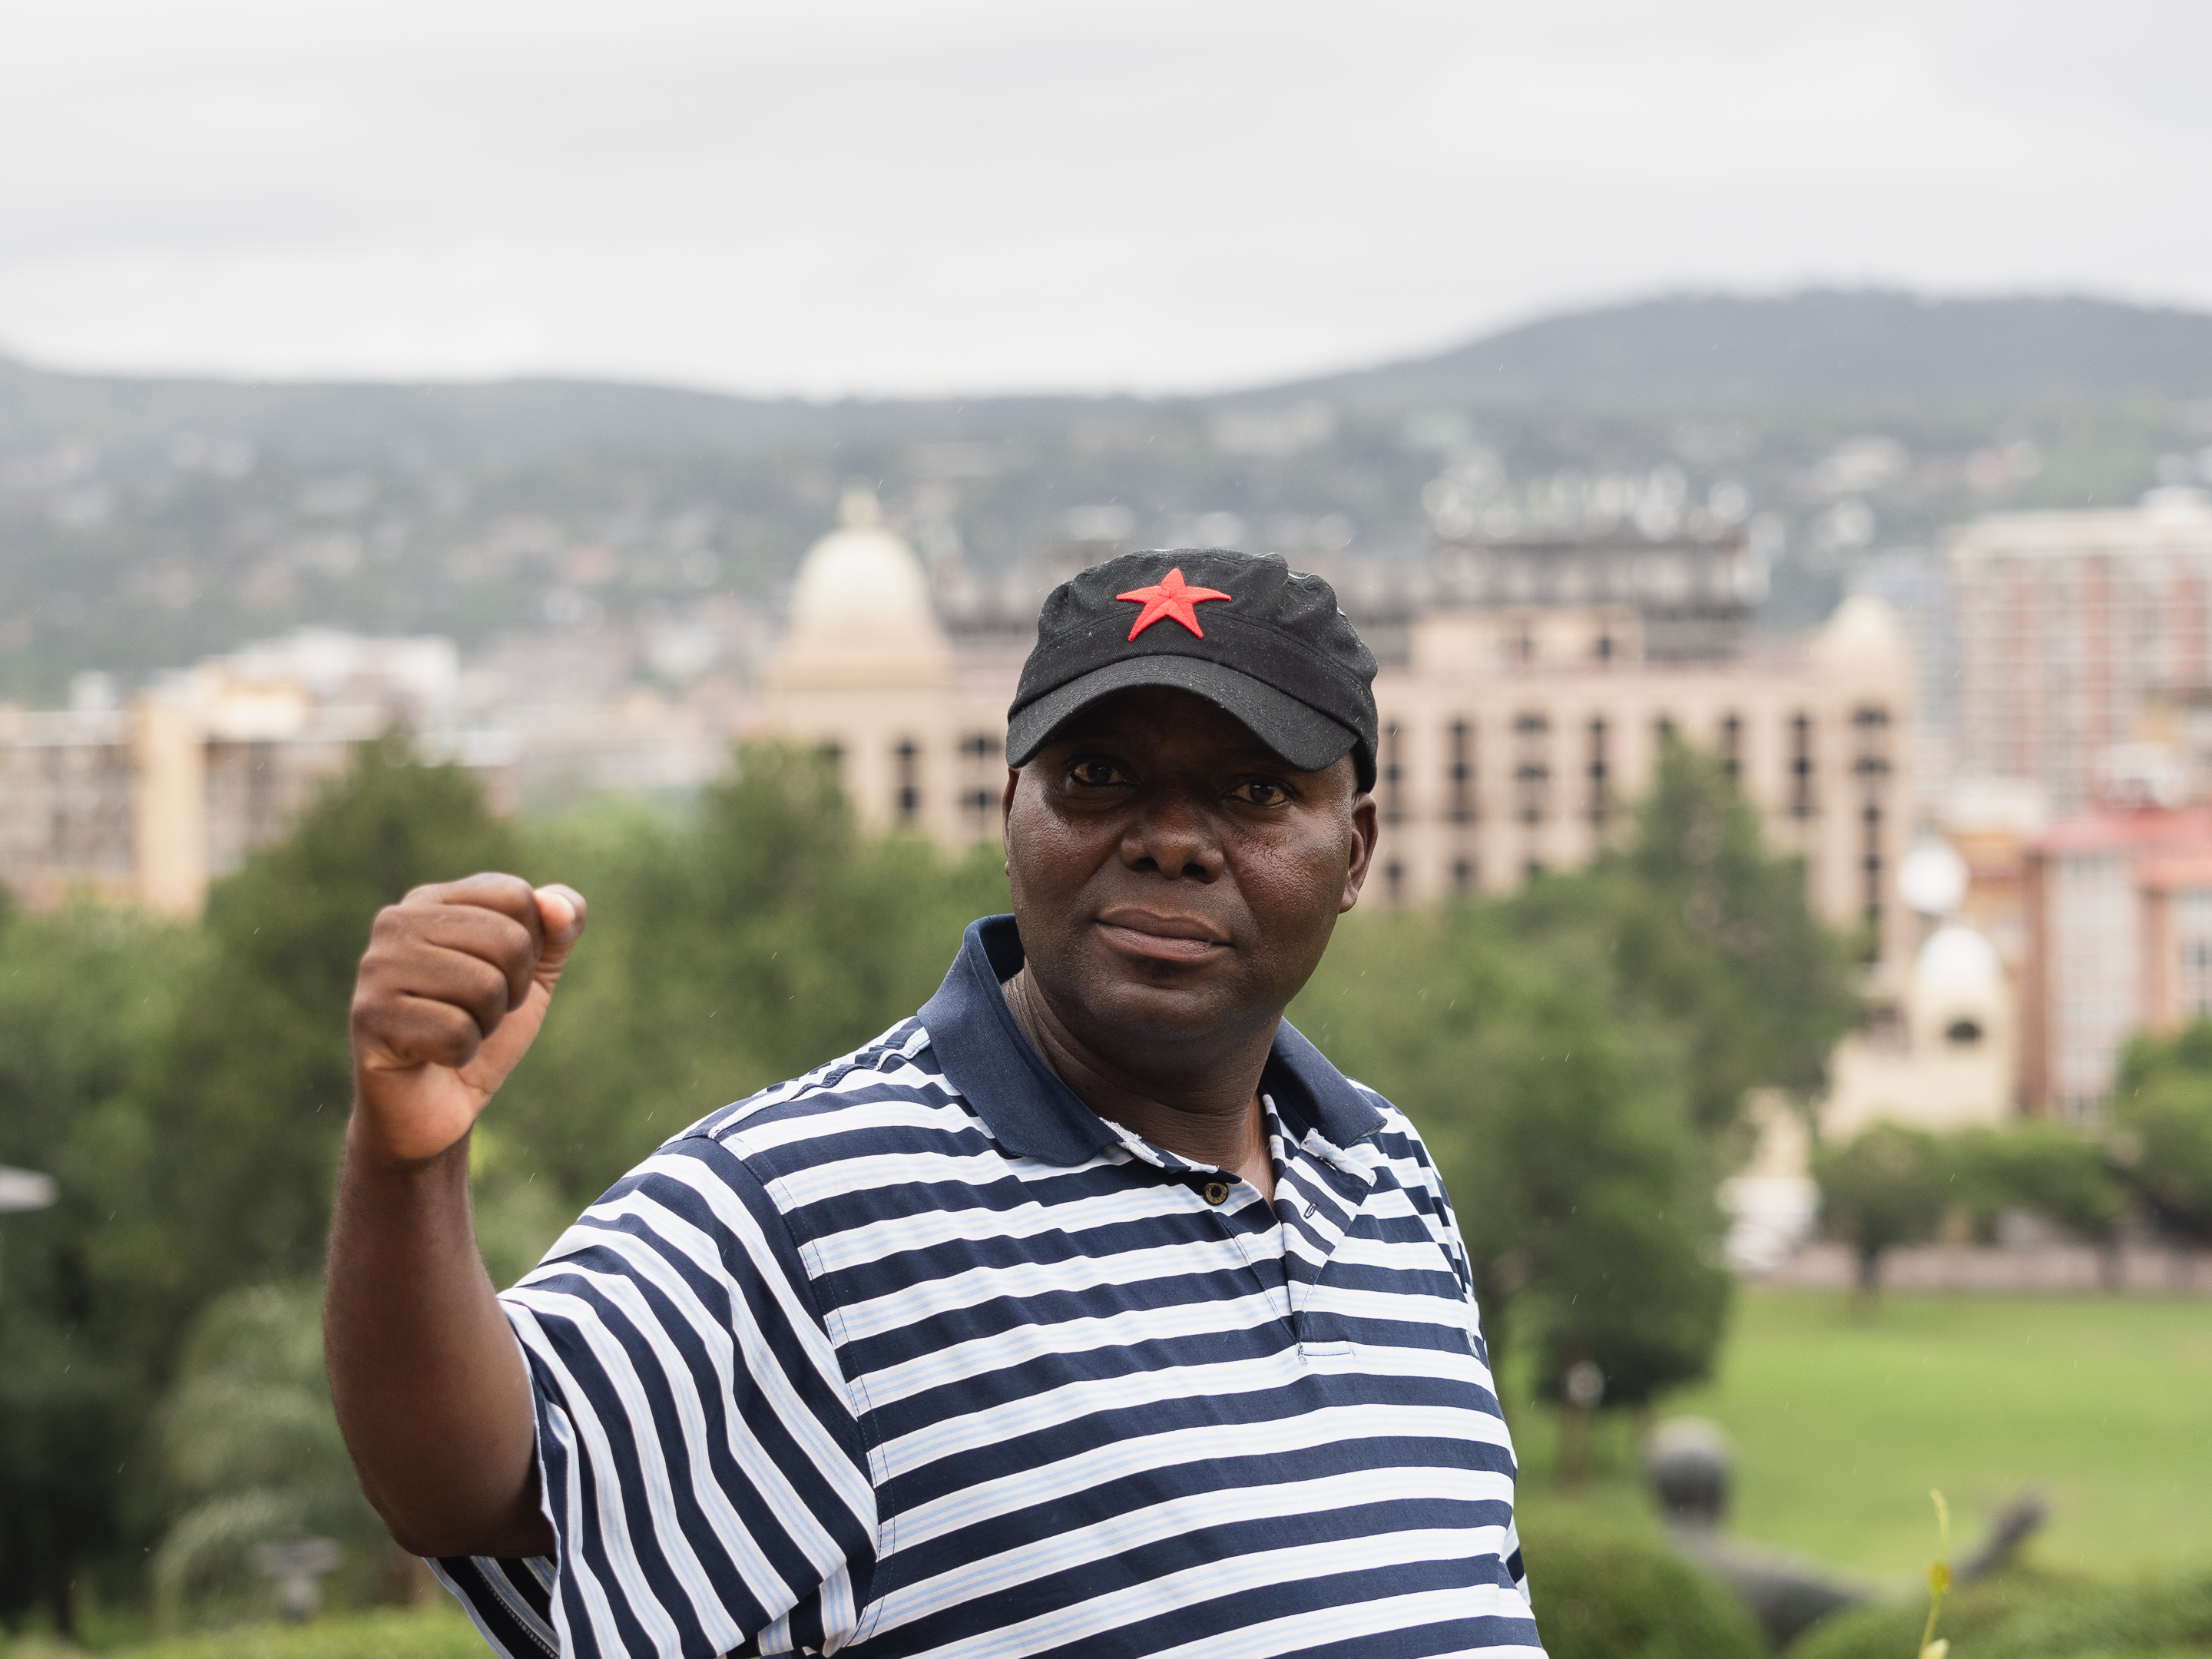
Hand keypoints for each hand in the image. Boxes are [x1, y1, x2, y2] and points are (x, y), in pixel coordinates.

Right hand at [348, 874, 586, 1163]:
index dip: (530, 948)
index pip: (516, 896)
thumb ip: (559, 929)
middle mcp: (396, 922)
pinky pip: (457, 1031)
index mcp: (433, 899)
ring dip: (486, 1023)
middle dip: (512, 991)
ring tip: (453, 1029)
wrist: (434, 1103)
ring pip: (486, 987)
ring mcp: (376, 968)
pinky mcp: (369, 1017)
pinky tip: (431, 1055)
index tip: (499, 975)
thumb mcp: (532, 975)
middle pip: (509, 941)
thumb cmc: (480, 1027)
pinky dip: (461, 1053)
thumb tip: (558, 906)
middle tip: (476, 1012)